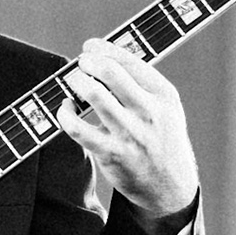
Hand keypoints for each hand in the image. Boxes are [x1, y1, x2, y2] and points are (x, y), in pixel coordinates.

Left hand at [55, 38, 199, 225]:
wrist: (169, 187)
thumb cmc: (161, 139)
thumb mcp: (165, 108)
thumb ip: (142, 84)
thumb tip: (104, 57)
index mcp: (164, 95)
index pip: (130, 61)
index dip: (103, 49)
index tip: (89, 47)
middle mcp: (149, 112)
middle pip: (111, 72)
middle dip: (88, 62)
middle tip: (80, 64)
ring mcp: (130, 133)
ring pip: (94, 94)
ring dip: (76, 82)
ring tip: (73, 83)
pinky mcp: (111, 154)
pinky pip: (78, 128)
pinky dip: (65, 114)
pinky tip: (66, 109)